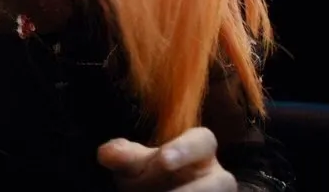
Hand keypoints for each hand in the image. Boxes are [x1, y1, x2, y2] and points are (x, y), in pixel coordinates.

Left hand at [98, 127, 235, 191]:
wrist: (157, 189)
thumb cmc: (146, 173)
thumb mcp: (133, 164)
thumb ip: (122, 156)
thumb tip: (108, 154)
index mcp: (199, 150)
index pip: (204, 140)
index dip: (186, 149)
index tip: (164, 159)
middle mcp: (215, 175)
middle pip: (220, 180)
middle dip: (191, 189)